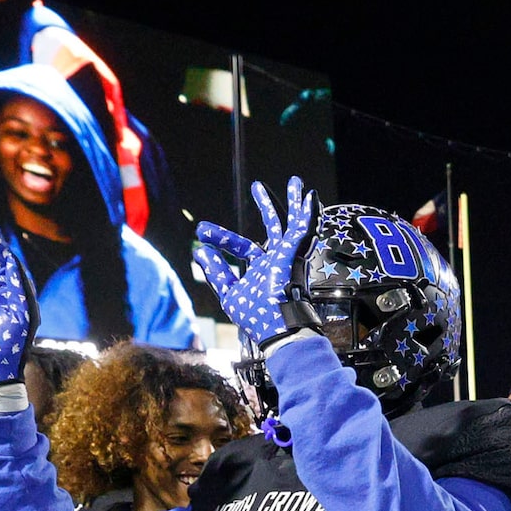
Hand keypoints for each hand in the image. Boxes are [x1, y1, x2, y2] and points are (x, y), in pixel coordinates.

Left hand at [193, 178, 320, 352]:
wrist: (277, 328)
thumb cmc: (257, 318)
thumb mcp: (229, 294)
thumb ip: (217, 272)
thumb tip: (200, 251)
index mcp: (262, 269)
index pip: (243, 247)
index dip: (222, 237)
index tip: (202, 231)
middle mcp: (277, 260)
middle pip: (273, 227)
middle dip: (265, 206)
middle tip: (257, 186)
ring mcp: (288, 256)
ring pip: (292, 223)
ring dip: (294, 202)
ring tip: (295, 182)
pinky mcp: (295, 254)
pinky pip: (304, 229)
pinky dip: (309, 213)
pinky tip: (310, 196)